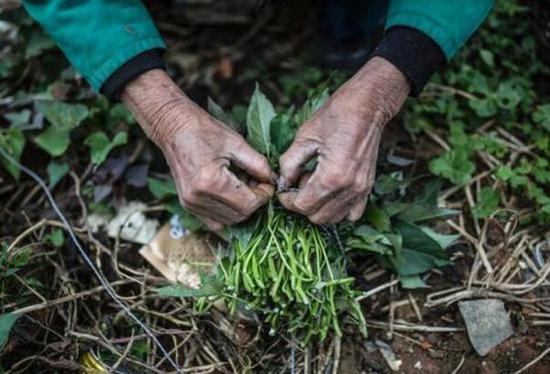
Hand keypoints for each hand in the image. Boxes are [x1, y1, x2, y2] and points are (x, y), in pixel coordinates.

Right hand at [122, 69, 275, 230]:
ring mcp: (191, 204)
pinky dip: (227, 212)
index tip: (268, 183)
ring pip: (228, 221)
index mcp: (211, 182)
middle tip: (258, 183)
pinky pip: (214, 221)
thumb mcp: (236, 143)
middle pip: (240, 215)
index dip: (264, 195)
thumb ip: (257, 164)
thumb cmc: (203, 130)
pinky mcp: (188, 205)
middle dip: (254, 202)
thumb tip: (273, 180)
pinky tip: (231, 195)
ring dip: (242, 208)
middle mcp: (198, 198)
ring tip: (244, 186)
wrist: (173, 128)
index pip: (248, 204)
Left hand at [278, 57, 409, 223]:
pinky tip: (330, 192)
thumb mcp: (304, 137)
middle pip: (317, 216)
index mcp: (331, 176)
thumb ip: (289, 164)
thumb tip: (282, 182)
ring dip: (319, 207)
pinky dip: (338, 209)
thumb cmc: (336, 116)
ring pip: (334, 218)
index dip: (287, 201)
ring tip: (315, 183)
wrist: (367, 105)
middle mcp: (349, 188)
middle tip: (299, 182)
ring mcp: (361, 189)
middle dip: (302, 204)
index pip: (303, 206)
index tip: (283, 191)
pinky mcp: (368, 186)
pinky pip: (353, 213)